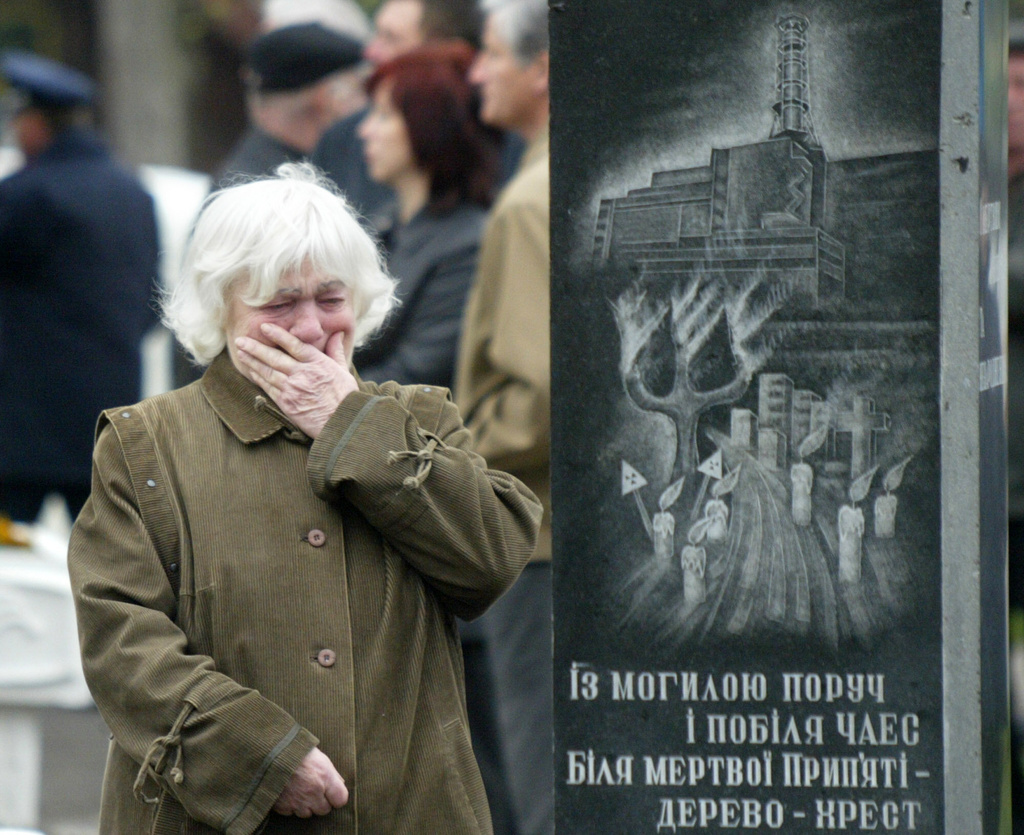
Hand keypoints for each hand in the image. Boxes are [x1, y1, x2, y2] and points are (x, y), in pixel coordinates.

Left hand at [234, 324, 357, 437]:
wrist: (342, 423)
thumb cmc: (346, 397)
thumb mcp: (343, 370)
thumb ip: (336, 350)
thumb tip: (337, 333)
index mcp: (317, 363)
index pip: (294, 345)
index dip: (278, 334)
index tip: (264, 327)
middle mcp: (303, 373)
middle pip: (274, 357)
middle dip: (255, 347)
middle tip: (240, 340)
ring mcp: (293, 389)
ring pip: (268, 372)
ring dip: (252, 361)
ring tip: (240, 352)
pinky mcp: (287, 403)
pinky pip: (268, 388)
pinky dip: (258, 378)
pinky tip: (250, 370)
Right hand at [273, 747, 347, 816]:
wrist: (271, 751)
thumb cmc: (297, 751)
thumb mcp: (319, 757)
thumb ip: (331, 774)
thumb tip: (340, 785)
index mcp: (325, 777)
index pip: (341, 800)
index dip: (336, 796)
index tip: (331, 792)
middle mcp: (313, 792)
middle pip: (324, 810)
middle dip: (320, 802)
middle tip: (313, 789)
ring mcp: (297, 801)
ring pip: (307, 813)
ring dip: (305, 805)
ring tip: (299, 789)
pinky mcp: (282, 806)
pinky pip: (290, 812)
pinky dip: (290, 805)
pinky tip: (288, 792)